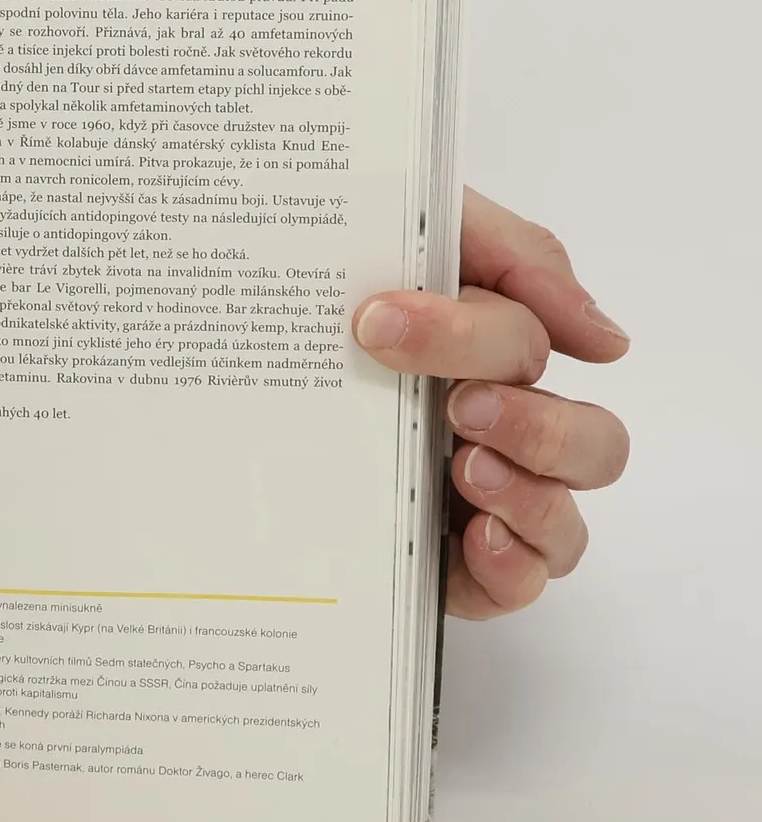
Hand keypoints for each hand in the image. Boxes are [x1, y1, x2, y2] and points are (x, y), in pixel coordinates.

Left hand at [350, 190, 629, 619]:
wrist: (216, 336)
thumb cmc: (317, 291)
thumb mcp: (407, 235)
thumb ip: (514, 256)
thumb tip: (604, 339)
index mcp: (493, 355)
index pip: (529, 349)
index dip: (473, 338)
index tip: (381, 322)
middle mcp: (502, 433)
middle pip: (591, 446)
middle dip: (536, 425)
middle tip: (458, 408)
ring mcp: (481, 505)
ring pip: (565, 524)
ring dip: (530, 496)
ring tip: (464, 468)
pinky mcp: (447, 566)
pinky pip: (517, 586)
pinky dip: (511, 567)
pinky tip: (475, 537)